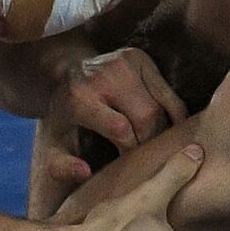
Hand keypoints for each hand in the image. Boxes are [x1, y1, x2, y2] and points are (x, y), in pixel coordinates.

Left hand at [42, 47, 187, 184]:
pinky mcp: (140, 58)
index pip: (120, 129)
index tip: (128, 163)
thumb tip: (86, 172)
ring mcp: (124, 62)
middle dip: (150, 142)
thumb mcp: (53, 144)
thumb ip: (61, 166)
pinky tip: (171, 131)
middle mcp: (103, 75)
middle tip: (147, 157)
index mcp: (79, 97)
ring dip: (164, 131)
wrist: (62, 73)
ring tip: (157, 146)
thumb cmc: (62, 117)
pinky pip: (169, 95)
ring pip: (161, 107)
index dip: (131, 150)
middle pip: (146, 116)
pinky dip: (175, 115)